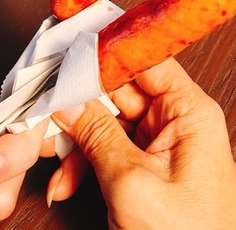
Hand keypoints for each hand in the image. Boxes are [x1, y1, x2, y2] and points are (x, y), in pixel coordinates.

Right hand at [49, 57, 235, 229]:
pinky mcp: (149, 168)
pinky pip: (110, 149)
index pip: (144, 59)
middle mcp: (177, 121)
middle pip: (119, 91)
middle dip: (79, 104)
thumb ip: (97, 135)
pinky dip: (85, 163)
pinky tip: (67, 181)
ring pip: (108, 122)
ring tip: (52, 157)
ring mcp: (162, 145)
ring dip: (77, 140)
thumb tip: (68, 100)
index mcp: (189, 111)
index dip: (106, 52)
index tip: (70, 51)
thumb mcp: (133, 185)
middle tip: (46, 110)